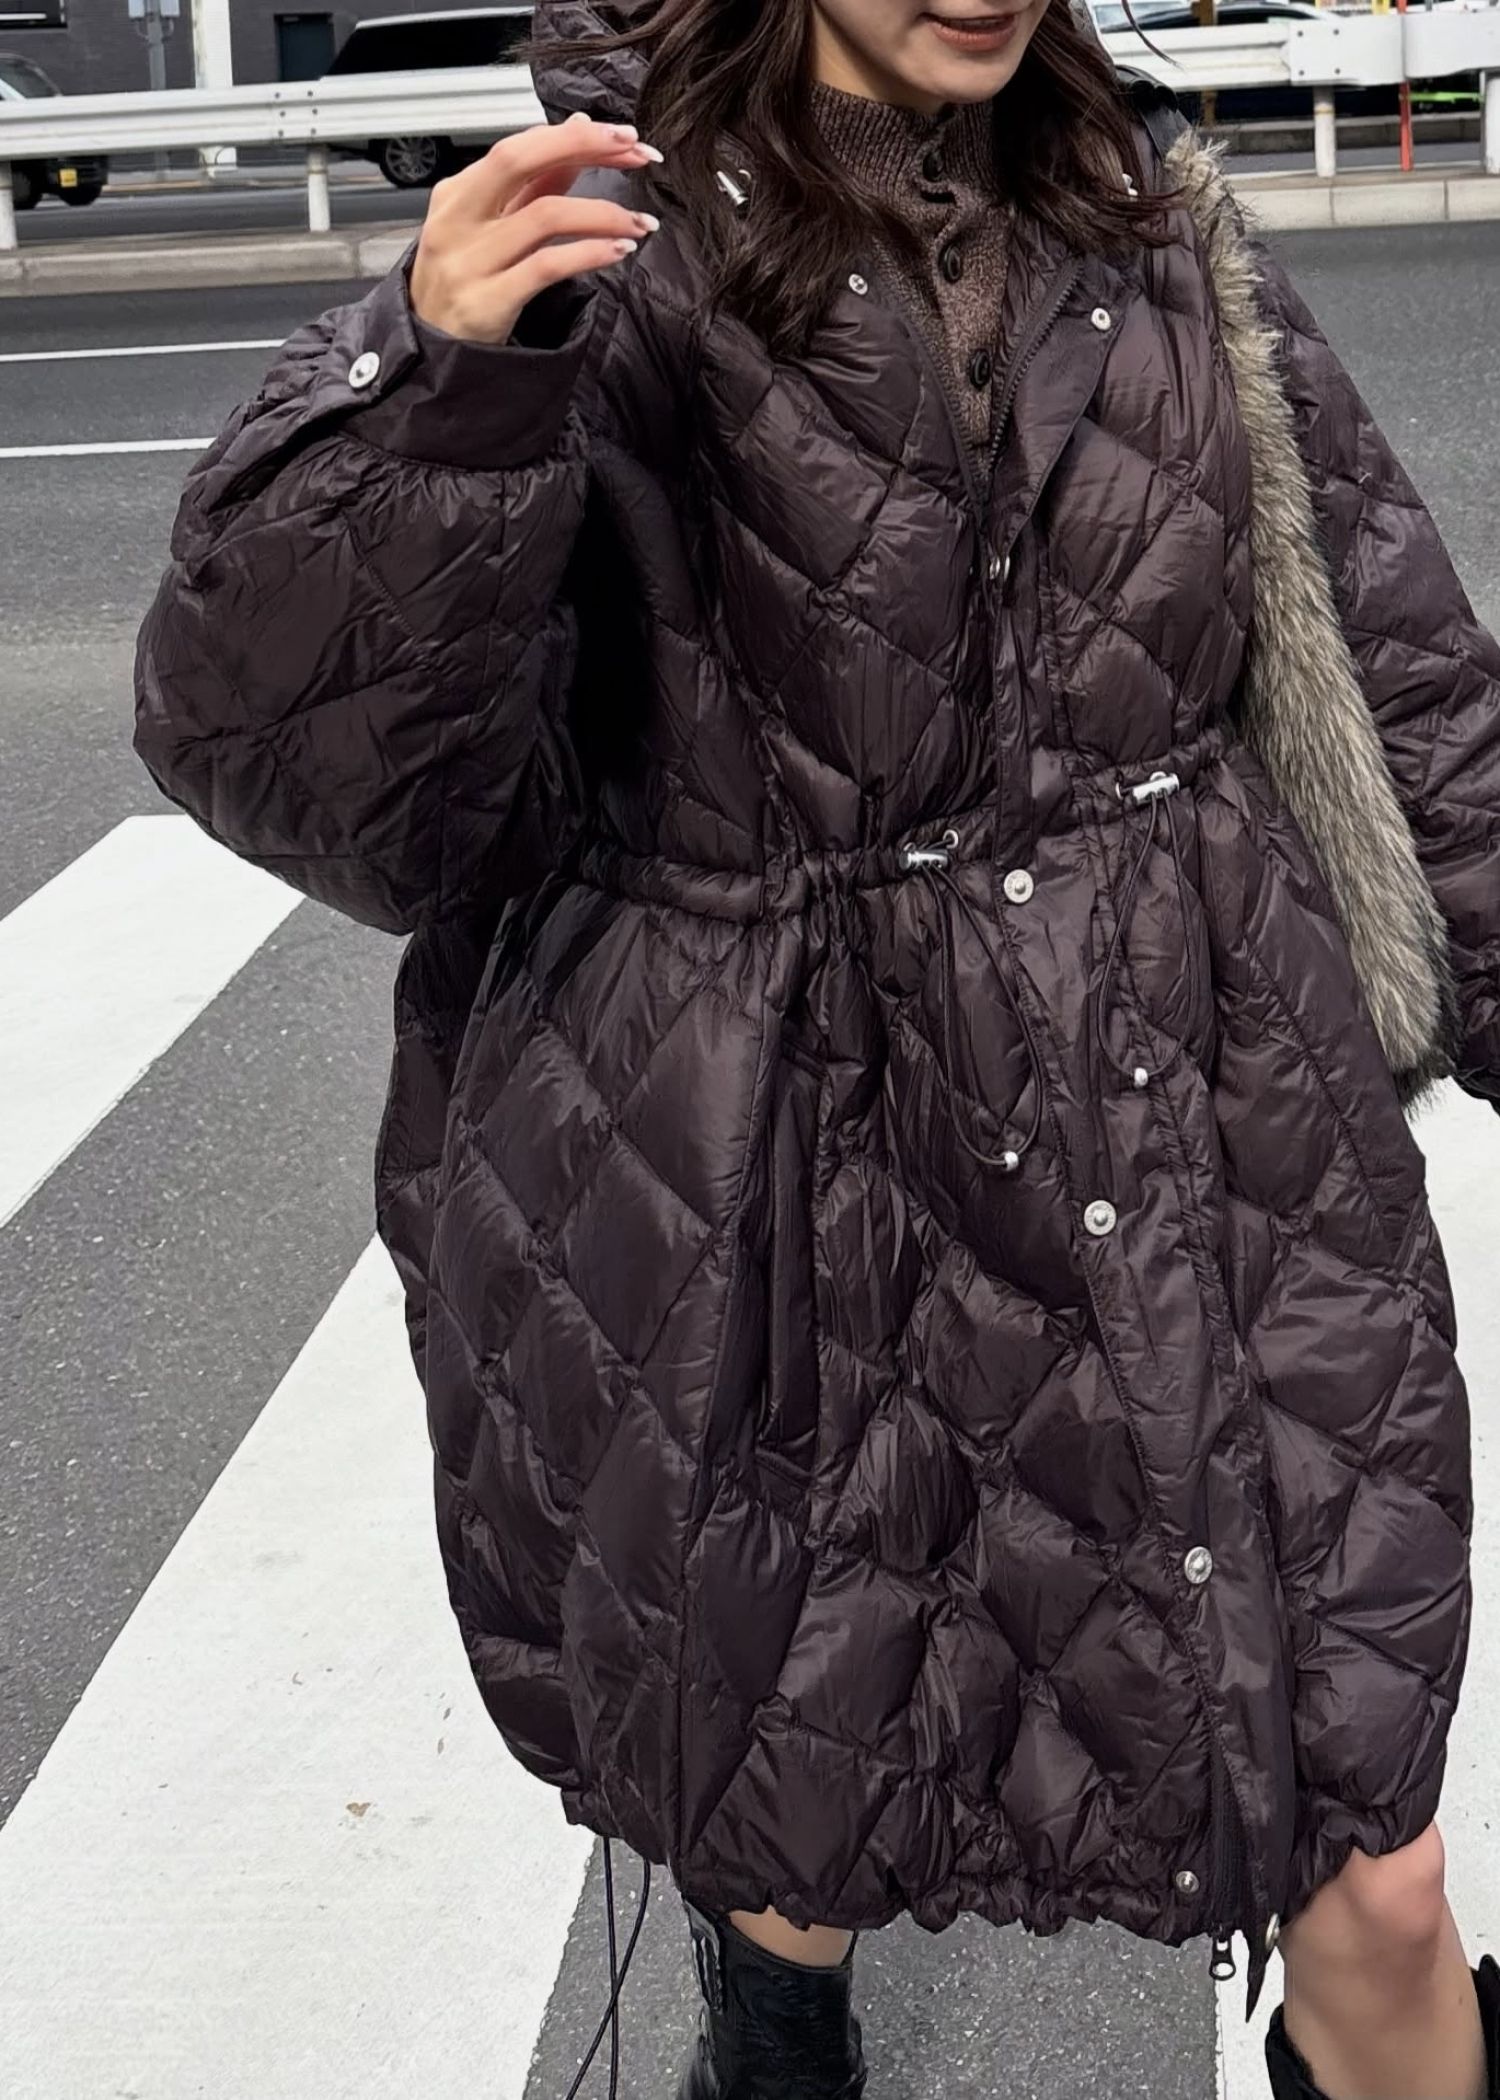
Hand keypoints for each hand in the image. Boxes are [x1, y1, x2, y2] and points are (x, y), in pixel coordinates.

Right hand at [409, 111, 661, 346]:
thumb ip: (535, 184)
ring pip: (545, 216)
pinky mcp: (488, 300)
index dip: (576, 137)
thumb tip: (578, 131)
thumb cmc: (465, 284)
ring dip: (602, 214)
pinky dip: (589, 253)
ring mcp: (470, 260)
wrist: (433, 350)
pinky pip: (547, 266)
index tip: (623, 139)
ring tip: (639, 224)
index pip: (521, 147)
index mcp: (458, 193)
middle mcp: (459, 220)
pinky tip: (618, 250)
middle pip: (521, 160)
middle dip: (584, 148)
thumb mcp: (492, 228)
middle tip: (636, 154)